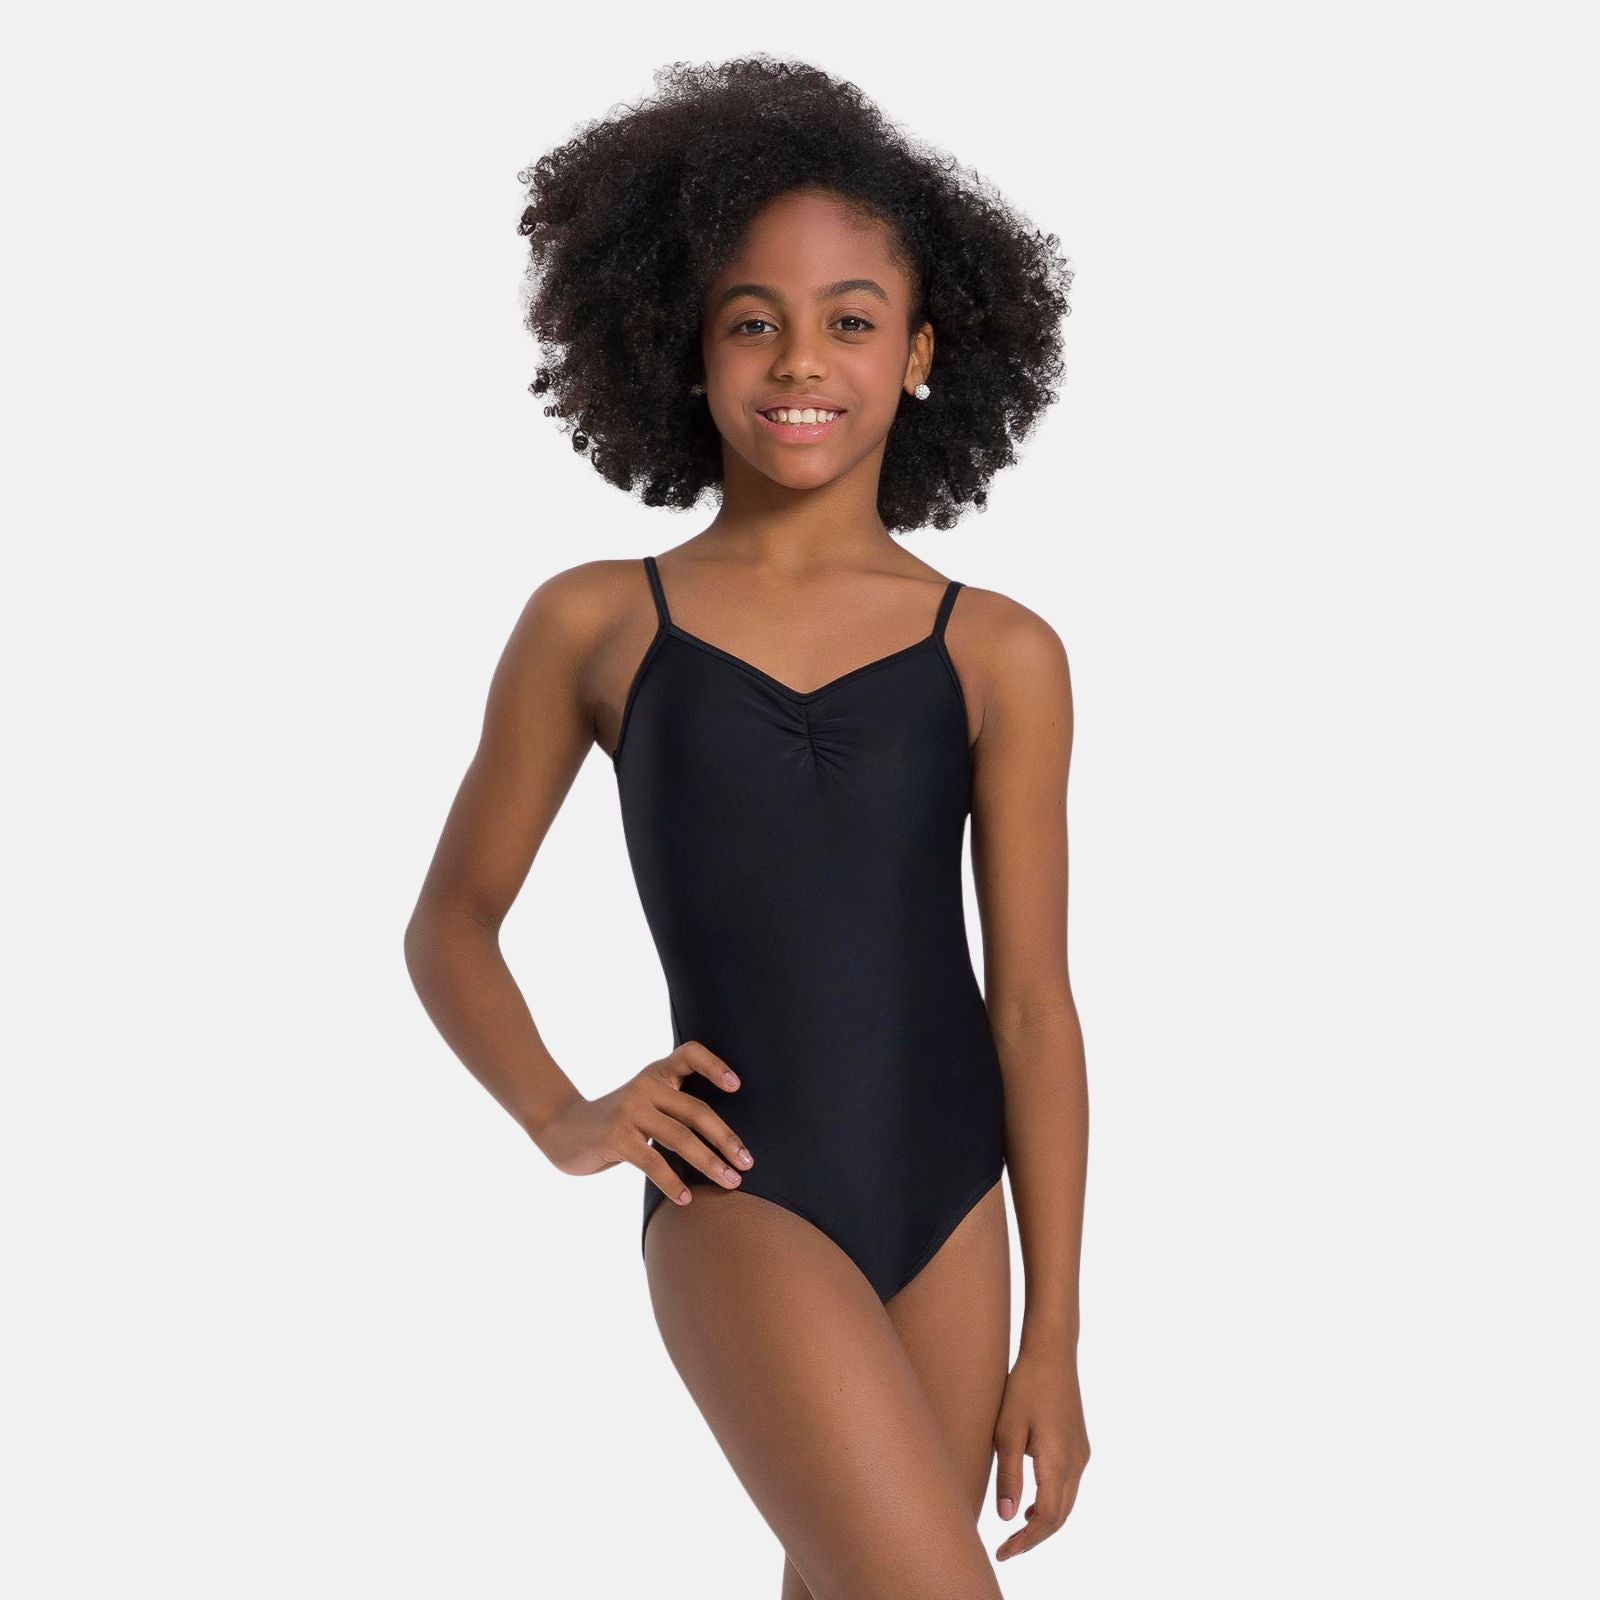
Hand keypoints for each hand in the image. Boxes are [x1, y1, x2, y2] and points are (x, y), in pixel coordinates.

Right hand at [533, 1041, 753, 1202]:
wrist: (562, 1128)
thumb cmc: (616, 1122)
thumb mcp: (644, 1103)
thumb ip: (674, 1108)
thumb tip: (725, 1139)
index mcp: (656, 1074)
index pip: (690, 1054)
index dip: (715, 1066)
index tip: (737, 1086)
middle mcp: (645, 1086)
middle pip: (696, 1110)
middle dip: (726, 1139)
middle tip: (747, 1163)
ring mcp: (629, 1111)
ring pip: (680, 1138)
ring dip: (710, 1163)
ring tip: (730, 1182)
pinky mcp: (615, 1137)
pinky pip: (653, 1162)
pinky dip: (673, 1183)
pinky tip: (686, 1199)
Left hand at [992, 1344, 1089, 1561]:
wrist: (1052, 1353)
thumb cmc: (1025, 1387)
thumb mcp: (1007, 1431)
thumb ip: (1009, 1476)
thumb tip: (1007, 1519)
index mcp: (1058, 1462)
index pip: (1047, 1519)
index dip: (1026, 1541)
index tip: (1003, 1552)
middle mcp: (1076, 1463)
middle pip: (1060, 1517)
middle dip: (1035, 1537)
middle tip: (1007, 1548)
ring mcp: (1081, 1454)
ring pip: (1067, 1503)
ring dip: (1044, 1521)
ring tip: (1016, 1531)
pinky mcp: (1079, 1445)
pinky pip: (1069, 1486)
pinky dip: (1052, 1503)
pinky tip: (1032, 1502)